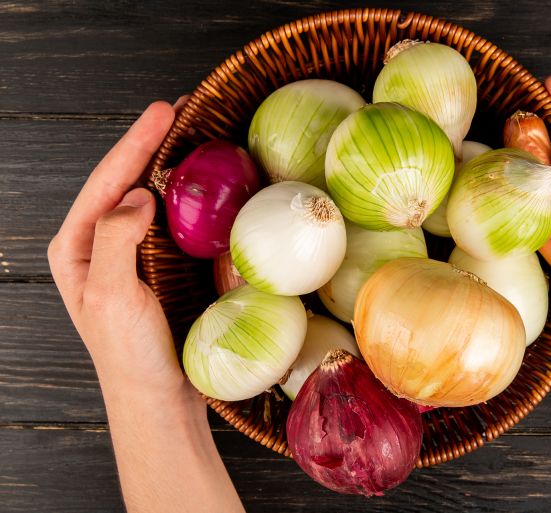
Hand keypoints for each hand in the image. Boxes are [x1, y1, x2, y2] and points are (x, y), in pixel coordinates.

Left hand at [48, 99, 196, 402]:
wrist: (158, 396)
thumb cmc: (129, 355)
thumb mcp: (110, 297)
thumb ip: (115, 241)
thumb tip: (138, 195)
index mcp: (77, 246)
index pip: (107, 181)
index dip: (136, 142)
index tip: (164, 111)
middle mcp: (100, 243)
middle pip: (126, 179)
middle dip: (152, 142)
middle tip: (183, 109)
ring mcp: (131, 252)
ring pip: (151, 195)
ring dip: (172, 163)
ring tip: (196, 133)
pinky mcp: (159, 265)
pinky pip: (174, 220)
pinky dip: (189, 196)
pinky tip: (206, 181)